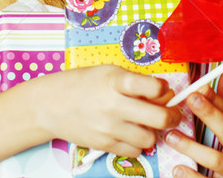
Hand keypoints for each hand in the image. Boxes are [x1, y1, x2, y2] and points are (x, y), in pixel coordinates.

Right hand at [28, 65, 181, 156]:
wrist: (50, 105)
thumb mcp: (109, 72)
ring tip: (146, 123)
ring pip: (150, 138)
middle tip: (172, 113)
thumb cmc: (82, 84)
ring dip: (153, 131)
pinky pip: (135, 151)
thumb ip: (135, 82)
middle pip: (160, 118)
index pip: (153, 86)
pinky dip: (137, 144)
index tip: (163, 89)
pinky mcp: (104, 145)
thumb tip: (164, 94)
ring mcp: (109, 128)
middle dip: (172, 116)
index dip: (164, 89)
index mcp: (116, 81)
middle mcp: (114, 105)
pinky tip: (130, 132)